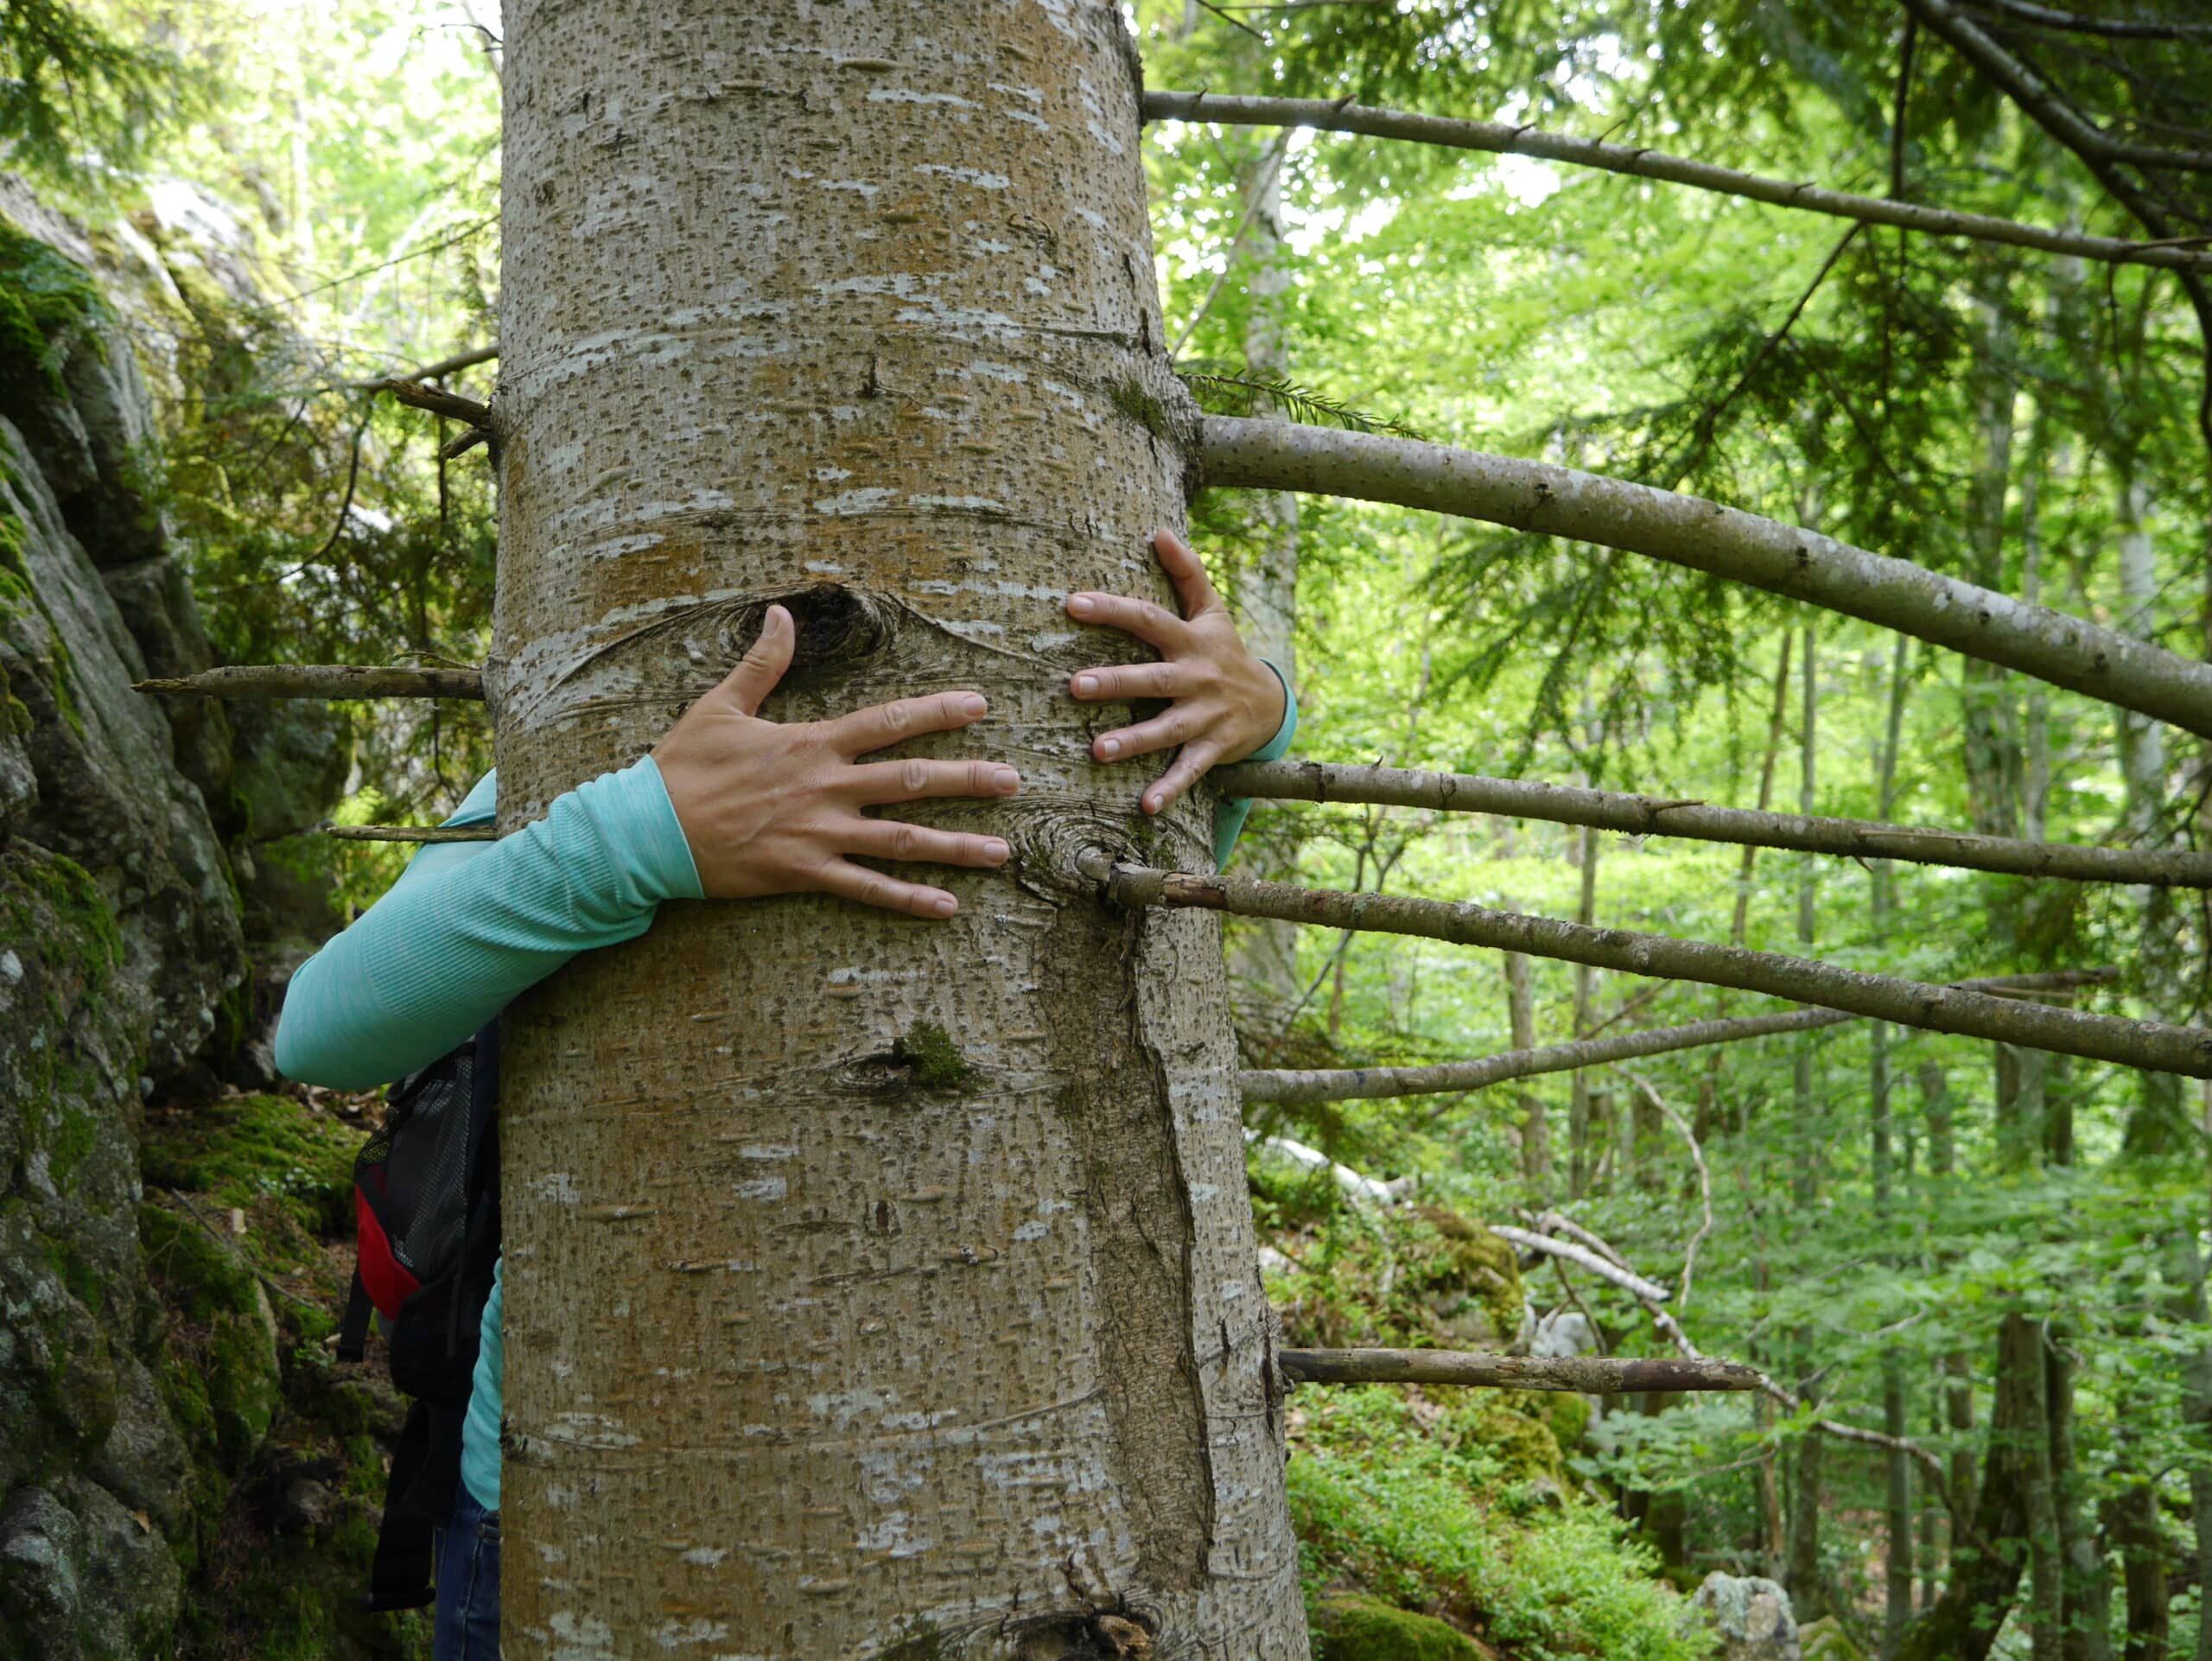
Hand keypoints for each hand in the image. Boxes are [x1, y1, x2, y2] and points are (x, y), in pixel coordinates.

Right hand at [652, 605, 1018, 915]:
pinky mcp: (804, 874)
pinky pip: (866, 890)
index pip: (887, 722)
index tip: (979, 706)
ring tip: (1001, 851)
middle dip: (967, 780)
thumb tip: (782, 611)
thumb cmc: (681, 766)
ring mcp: (818, 834)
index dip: (936, 712)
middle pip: (911, 781)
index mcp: (812, 743)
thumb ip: (762, 662)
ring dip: (955, 846)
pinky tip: (947, 907)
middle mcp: (825, 788)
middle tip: (1014, 781)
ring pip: (902, 841)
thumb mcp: (720, 705)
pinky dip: (908, 900)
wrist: (645, 830)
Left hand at [1066, 528, 1287, 815]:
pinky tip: (1145, 805)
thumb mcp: (1211, 611)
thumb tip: (1158, 529)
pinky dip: (1170, 789)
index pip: (1149, 619)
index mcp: (1190, 641)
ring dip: (1134, 741)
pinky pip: (1190, 770)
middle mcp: (1197, 677)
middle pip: (1154, 678)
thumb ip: (1185, 571)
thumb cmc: (1224, 650)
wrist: (1271, 702)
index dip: (1113, 610)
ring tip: (1097, 750)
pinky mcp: (1213, 748)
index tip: (1072, 602)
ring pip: (1167, 729)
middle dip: (1117, 682)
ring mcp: (1205, 716)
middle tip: (1075, 686)